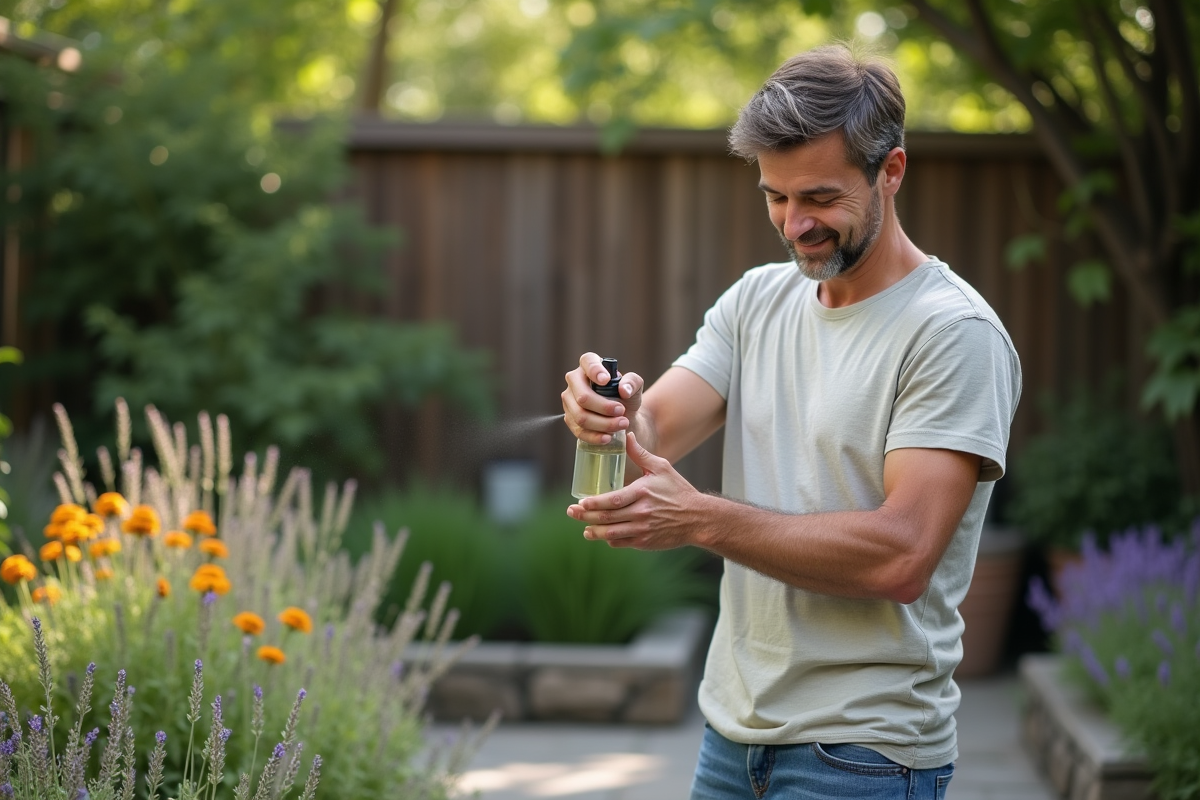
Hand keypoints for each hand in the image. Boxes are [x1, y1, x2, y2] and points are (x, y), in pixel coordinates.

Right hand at [561, 352, 644, 444]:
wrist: (623, 417)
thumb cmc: (626, 397)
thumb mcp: (635, 388)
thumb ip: (633, 382)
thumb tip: (623, 390)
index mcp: (589, 366)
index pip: (587, 361)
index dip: (594, 370)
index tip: (607, 380)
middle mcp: (575, 382)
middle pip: (583, 396)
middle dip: (604, 407)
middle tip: (622, 411)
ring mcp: (569, 401)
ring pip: (581, 416)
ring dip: (603, 423)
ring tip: (622, 424)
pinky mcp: (570, 420)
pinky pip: (579, 431)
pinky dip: (595, 436)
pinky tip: (608, 437)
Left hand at [567, 432, 703, 549]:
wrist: (697, 518)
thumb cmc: (678, 491)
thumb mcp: (662, 468)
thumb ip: (640, 454)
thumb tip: (626, 435)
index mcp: (643, 493)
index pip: (613, 500)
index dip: (594, 503)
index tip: (581, 503)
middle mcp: (641, 513)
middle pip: (608, 517)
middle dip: (586, 516)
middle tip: (572, 512)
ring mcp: (642, 530)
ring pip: (611, 533)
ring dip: (594, 532)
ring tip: (584, 528)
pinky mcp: (645, 543)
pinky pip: (621, 542)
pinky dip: (610, 539)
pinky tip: (602, 535)